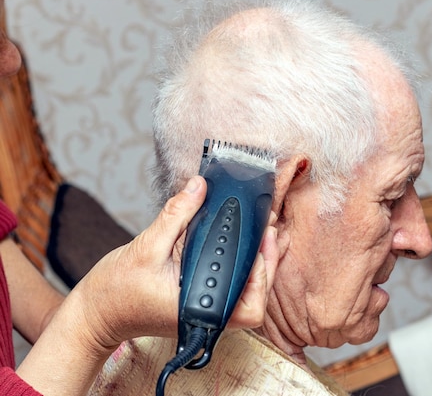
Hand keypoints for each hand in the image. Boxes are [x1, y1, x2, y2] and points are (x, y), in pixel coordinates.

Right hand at [67, 175, 280, 349]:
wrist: (95, 313)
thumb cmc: (115, 293)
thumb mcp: (146, 248)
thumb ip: (176, 215)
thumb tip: (199, 186)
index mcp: (199, 310)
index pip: (249, 302)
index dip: (262, 270)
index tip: (262, 238)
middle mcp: (206, 314)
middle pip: (253, 295)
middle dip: (265, 261)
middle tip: (267, 227)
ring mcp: (203, 309)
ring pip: (243, 290)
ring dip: (254, 261)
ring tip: (260, 229)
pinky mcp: (196, 299)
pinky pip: (225, 282)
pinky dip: (236, 262)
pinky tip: (240, 239)